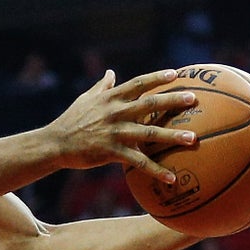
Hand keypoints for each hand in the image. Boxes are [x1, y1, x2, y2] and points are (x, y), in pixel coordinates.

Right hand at [44, 69, 200, 181]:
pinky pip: (138, 162)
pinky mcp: (111, 152)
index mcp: (110, 98)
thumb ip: (102, 86)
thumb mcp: (86, 99)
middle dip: (172, 101)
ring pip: (148, 133)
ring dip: (172, 136)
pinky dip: (155, 170)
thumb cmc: (72, 119)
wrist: (56, 143)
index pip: (137, 84)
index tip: (175, 74)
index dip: (156, 78)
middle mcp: (115, 112)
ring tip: (192, 139)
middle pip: (149, 104)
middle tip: (193, 99)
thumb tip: (110, 72)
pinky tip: (171, 177)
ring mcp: (114, 132)